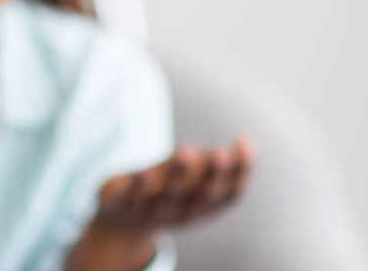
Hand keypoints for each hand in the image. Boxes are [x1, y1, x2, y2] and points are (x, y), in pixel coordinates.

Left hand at [67, 137, 254, 270]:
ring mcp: (151, 210)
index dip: (240, 171)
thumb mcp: (192, 180)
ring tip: (186, 152)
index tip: (245, 143)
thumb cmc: (166, 193)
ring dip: (177, 176)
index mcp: (202, 207)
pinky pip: (131, 197)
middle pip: (200, 195)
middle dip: (211, 175)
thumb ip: (214, 163)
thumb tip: (247, 142)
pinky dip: (137, 186)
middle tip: (220, 155)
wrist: (121, 224)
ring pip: (167, 195)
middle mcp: (180, 212)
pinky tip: (144, 172)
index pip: (228, 194)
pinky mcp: (122, 205)